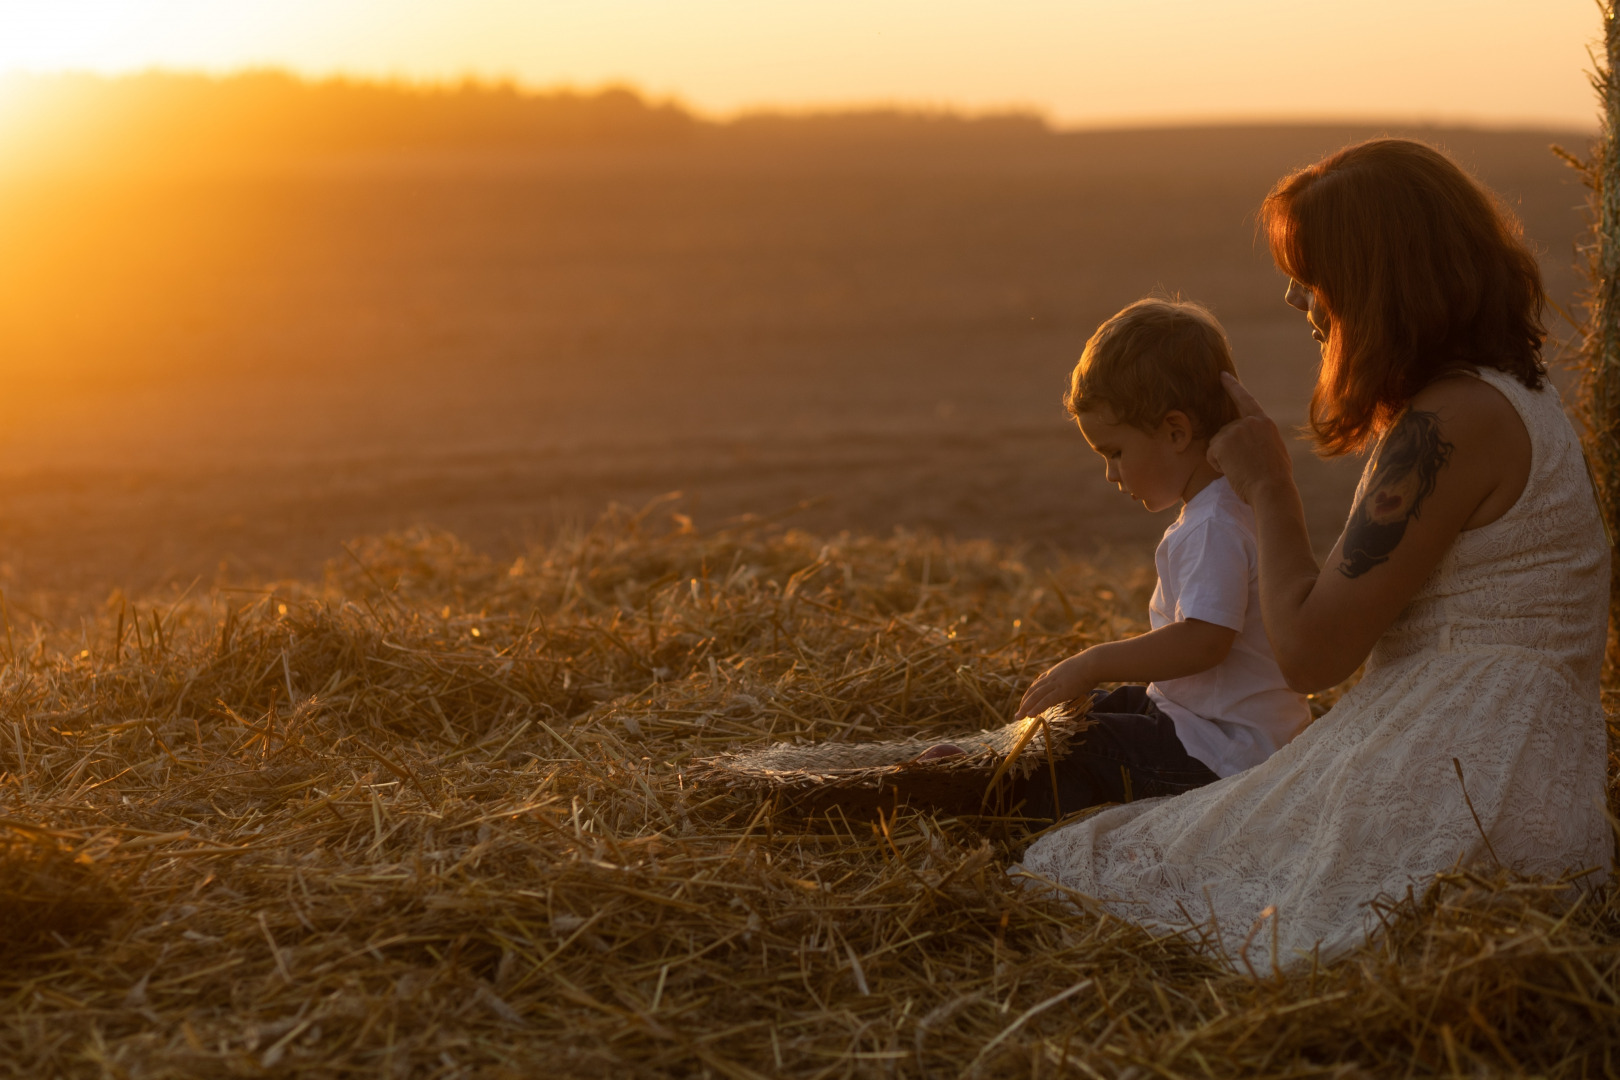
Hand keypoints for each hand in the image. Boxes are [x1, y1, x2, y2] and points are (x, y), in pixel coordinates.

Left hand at [1016, 652, 1097, 718]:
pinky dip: (1037, 708)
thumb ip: (1071, 676)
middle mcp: (1051, 678)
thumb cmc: (1091, 666)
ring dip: (1026, 707)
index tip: (1025, 703)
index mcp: (1054, 673)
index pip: (1037, 684)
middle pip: (1033, 691)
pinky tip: (1030, 715)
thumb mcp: (1076, 670)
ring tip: (1019, 717)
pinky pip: (1046, 700)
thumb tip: (1076, 680)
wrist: (1094, 662)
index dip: (1030, 694)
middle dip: (1024, 703)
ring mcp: (1056, 684)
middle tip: (1018, 714)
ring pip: (1036, 696)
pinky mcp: (1062, 691)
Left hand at [1207, 372, 1293, 504]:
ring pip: (1217, 443)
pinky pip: (1211, 454)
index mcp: (1265, 422)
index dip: (1232, 387)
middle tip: (1246, 466)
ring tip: (1242, 469)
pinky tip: (1232, 471)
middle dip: (1229, 449)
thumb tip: (1251, 441)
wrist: (1271, 489)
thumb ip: (1261, 438)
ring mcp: (1235, 430)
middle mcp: (1249, 422)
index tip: (1221, 375)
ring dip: (1223, 458)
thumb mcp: (1274, 450)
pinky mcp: (1223, 442)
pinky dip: (1216, 465)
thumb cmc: (1275, 478)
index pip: (1245, 399)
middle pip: (1226, 431)